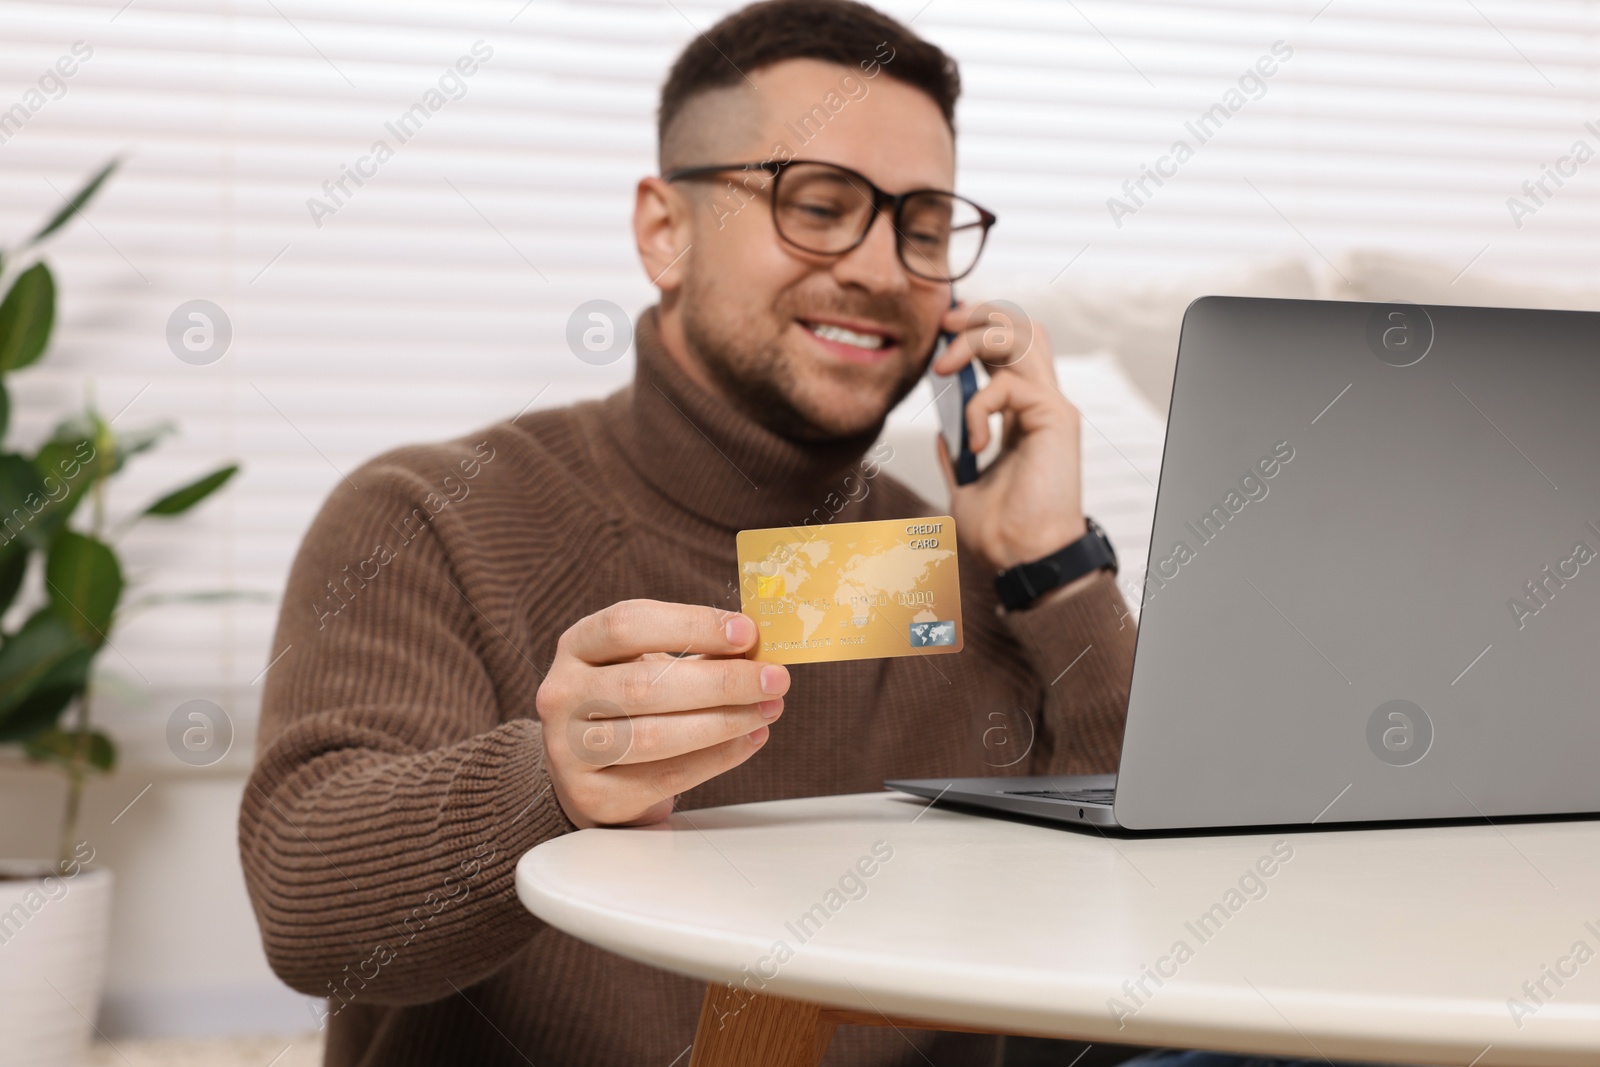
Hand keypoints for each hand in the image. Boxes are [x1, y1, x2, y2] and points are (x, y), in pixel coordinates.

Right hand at [535, 600, 787, 827]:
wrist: (588, 766)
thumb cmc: (629, 700)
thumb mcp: (646, 662)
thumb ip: (694, 651)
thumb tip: (757, 650)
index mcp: (576, 646)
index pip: (628, 625)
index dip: (691, 625)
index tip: (746, 632)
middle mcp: (562, 695)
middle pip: (644, 686)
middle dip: (721, 682)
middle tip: (774, 679)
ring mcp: (569, 750)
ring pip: (654, 736)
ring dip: (723, 722)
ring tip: (768, 710)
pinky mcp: (593, 796)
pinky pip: (664, 778)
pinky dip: (716, 758)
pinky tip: (749, 740)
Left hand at [931, 300, 1086, 571]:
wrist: (1026, 560)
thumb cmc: (1002, 532)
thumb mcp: (965, 483)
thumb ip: (956, 451)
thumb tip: (942, 430)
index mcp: (1023, 414)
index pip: (1007, 349)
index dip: (977, 328)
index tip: (940, 331)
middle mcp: (1042, 403)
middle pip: (1022, 326)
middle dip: (981, 313)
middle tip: (943, 323)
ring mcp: (1051, 407)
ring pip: (1024, 335)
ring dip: (978, 337)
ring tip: (944, 364)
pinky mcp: (1054, 417)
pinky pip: (1007, 385)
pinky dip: (977, 407)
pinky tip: (974, 444)